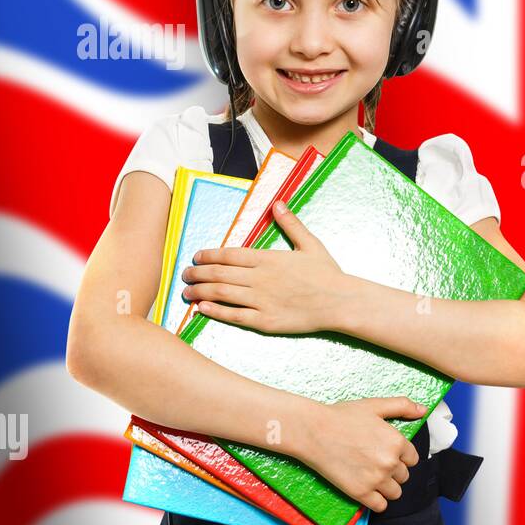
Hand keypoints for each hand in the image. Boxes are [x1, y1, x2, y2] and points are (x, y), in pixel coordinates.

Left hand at [181, 201, 347, 333]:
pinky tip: (202, 308)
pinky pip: (234, 315)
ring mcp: (261, 301)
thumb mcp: (310, 244)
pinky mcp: (265, 320)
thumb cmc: (327, 274)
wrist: (340, 302)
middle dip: (197, 273)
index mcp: (268, 259)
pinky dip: (215, 311)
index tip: (197, 256)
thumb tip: (277, 204)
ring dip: (200, 291)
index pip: (229, 254)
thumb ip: (291, 224)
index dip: (209, 255)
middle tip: (185, 275)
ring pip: (221, 293)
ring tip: (187, 292)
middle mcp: (260, 279)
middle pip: (219, 273)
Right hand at [297, 397, 426, 510]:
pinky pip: (381, 506)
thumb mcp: (375, 406)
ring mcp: (376, 479)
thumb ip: (402, 406)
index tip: (387, 453)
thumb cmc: (342, 416)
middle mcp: (390, 462)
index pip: (412, 458)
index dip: (401, 456)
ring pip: (395, 493)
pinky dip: (377, 501)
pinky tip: (368, 490)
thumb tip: (423, 410)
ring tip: (373, 477)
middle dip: (393, 470)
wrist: (313, 431)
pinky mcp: (360, 493)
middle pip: (404, 476)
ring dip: (387, 487)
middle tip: (375, 462)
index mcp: (397, 442)